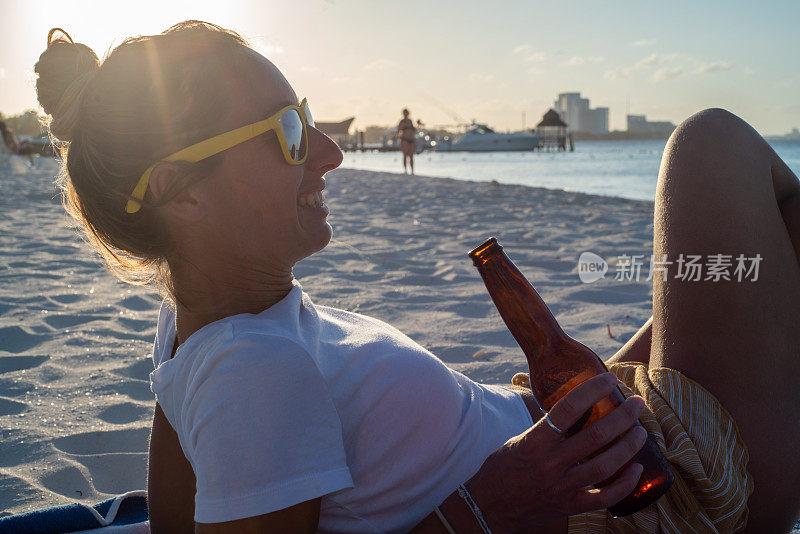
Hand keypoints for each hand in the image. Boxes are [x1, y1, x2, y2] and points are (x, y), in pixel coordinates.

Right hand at [466, 373, 646, 532]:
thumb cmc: (501, 469)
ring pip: (605, 466)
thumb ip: (544, 428)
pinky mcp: (569, 506)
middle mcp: (549, 463)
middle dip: (623, 417)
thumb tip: (571, 406)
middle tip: (638, 404)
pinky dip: (624, 484)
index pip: (567, 409)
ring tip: (640, 432)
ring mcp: (561, 487)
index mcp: (534, 442)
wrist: (487, 508)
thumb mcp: (518, 441)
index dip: (592, 390)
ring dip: (628, 447)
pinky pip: (604, 498)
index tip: (610, 380)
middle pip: (595, 436)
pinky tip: (637, 470)